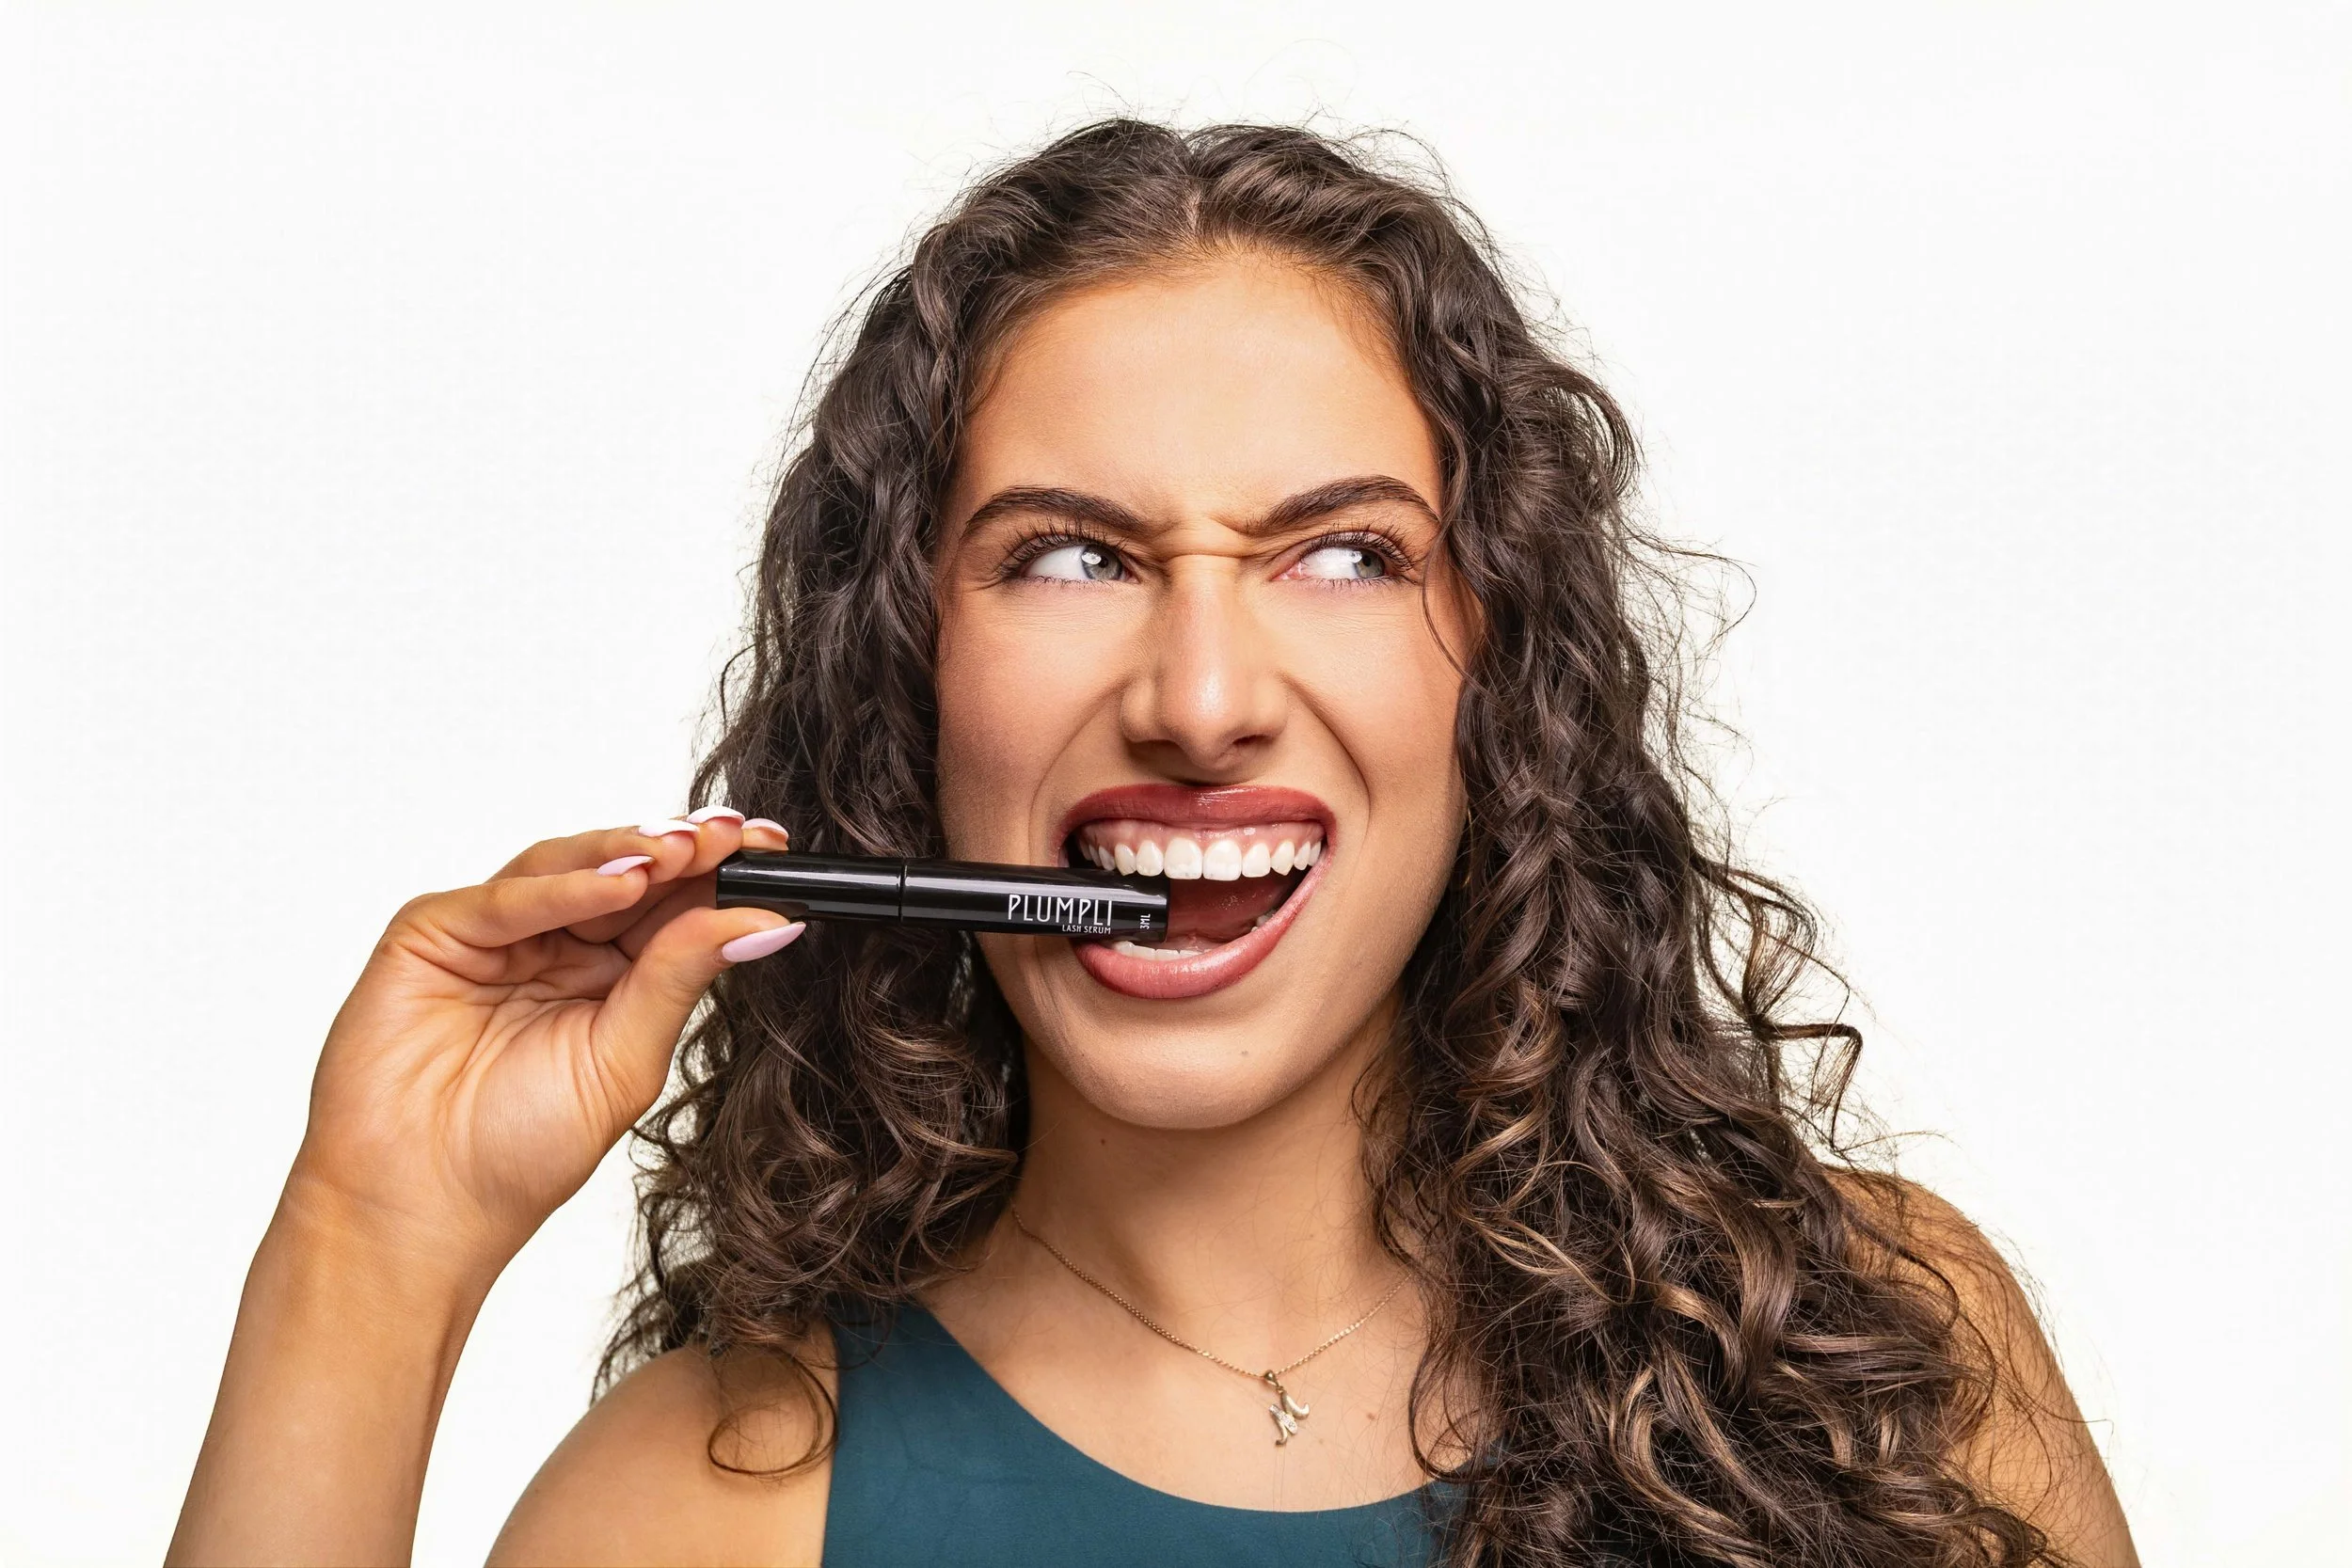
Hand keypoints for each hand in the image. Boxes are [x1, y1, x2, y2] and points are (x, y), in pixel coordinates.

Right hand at [286, 810, 799, 1279]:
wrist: (421, 1207)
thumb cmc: (516, 1152)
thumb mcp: (626, 1060)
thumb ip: (682, 979)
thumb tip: (767, 922)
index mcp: (607, 976)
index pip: (669, 905)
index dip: (717, 873)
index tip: (772, 848)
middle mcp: (552, 944)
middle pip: (624, 873)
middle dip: (682, 851)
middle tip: (734, 835)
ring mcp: (493, 935)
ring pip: (566, 868)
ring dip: (629, 851)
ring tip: (685, 848)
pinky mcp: (432, 933)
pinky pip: (507, 899)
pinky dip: (566, 886)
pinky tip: (621, 881)